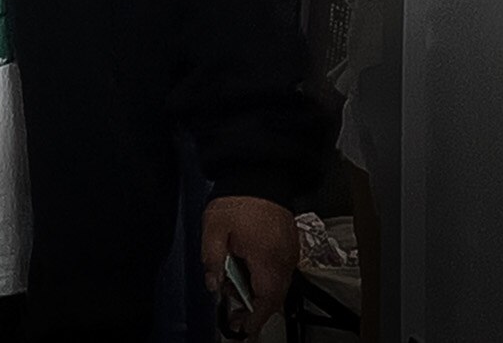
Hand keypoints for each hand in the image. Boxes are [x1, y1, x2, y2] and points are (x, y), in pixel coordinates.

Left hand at [202, 196, 298, 335]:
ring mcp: (289, 252)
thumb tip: (214, 284)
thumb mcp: (214, 229)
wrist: (258, 175)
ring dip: (260, 293)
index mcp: (267, 258)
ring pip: (278, 285)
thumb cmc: (238, 200)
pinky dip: (266, 278)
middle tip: (236, 312)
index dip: (255, 318)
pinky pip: (280, 271)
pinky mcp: (289, 244)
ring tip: (236, 288)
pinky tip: (248, 271)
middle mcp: (284, 259)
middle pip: (275, 296)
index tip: (243, 327)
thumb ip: (212, 259)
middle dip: (256, 308)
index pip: (267, 299)